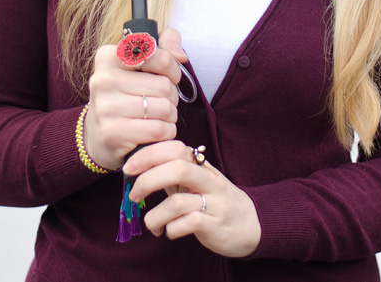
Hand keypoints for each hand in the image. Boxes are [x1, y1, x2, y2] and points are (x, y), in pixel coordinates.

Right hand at [83, 28, 187, 170]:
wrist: (97, 133)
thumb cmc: (126, 92)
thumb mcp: (140, 62)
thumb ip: (165, 44)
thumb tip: (181, 56)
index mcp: (109, 56)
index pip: (160, 58)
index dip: (173, 70)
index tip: (170, 77)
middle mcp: (103, 79)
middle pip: (165, 86)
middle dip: (172, 96)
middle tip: (161, 100)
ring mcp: (105, 107)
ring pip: (165, 109)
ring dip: (170, 115)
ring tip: (159, 115)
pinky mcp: (112, 133)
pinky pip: (158, 129)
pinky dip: (167, 131)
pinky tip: (157, 130)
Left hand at [126, 140, 260, 257]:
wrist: (250, 224)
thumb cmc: (215, 200)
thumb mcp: (196, 181)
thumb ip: (174, 172)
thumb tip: (141, 167)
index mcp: (201, 166)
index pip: (174, 149)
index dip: (149, 154)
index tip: (129, 167)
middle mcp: (208, 180)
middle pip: (177, 168)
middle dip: (148, 180)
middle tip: (133, 194)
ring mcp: (213, 202)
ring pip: (177, 202)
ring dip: (155, 215)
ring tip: (151, 224)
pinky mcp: (214, 225)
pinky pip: (186, 224)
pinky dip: (170, 229)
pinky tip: (168, 232)